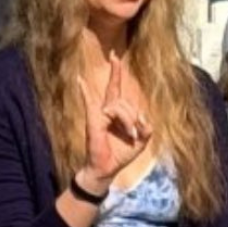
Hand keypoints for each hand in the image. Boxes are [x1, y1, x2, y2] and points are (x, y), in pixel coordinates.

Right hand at [75, 52, 151, 188]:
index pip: (116, 87)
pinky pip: (90, 103)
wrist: (107, 169)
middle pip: (124, 101)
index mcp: (117, 112)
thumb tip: (142, 116)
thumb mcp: (142, 141)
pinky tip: (80, 79)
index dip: (115, 72)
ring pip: (119, 106)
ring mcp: (99, 114)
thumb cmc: (121, 154)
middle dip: (133, 117)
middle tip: (134, 135)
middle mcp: (106, 109)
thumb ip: (147, 127)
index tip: (114, 57)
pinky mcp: (93, 120)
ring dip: (128, 122)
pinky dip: (85, 91)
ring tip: (130, 136)